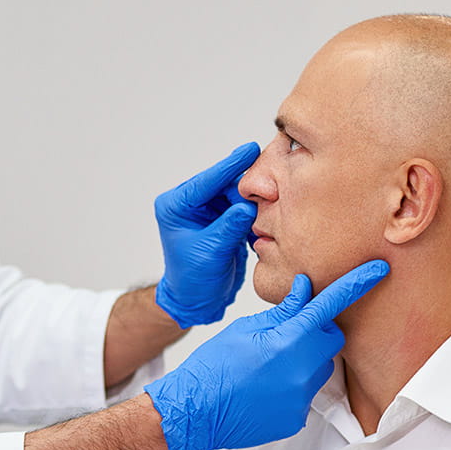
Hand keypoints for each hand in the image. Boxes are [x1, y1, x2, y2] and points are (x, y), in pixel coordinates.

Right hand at [141, 260, 389, 449]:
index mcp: (288, 340)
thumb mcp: (244, 329)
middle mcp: (303, 369)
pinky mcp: (298, 417)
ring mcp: (302, 397)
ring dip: (304, 360)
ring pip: (320, 367)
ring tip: (268, 366)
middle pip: (330, 339)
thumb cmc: (212, 366)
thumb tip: (304, 290)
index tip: (378, 269)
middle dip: (317, 331)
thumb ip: (281, 312)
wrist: (195, 411)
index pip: (330, 305)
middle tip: (286, 334)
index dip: (356, 284)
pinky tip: (264, 387)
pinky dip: (291, 386)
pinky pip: (306, 393)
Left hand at [154, 143, 260, 326]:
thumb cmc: (194, 279)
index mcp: (176, 206)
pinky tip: (271, 211)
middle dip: (247, 185)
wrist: (198, 300)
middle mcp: (190, 203)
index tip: (250, 149)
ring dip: (255, 199)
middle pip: (224, 184)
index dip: (230, 166)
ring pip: (237, 194)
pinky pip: (243, 207)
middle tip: (273, 183)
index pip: (207, 181)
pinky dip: (256, 211)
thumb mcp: (211, 252)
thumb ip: (228, 227)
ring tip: (274, 202)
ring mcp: (208, 210)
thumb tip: (247, 206)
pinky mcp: (224, 219)